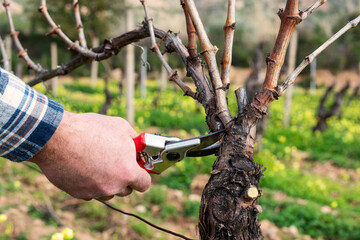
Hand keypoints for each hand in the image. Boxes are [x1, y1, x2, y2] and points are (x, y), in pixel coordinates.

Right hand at [30, 111, 150, 199]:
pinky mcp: (78, 193)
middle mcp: (113, 186)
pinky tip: (83, 167)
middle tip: (116, 163)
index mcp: (127, 172)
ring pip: (108, 192)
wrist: (56, 137)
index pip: (144, 184)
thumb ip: (135, 140)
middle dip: (124, 178)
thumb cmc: (90, 129)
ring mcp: (95, 192)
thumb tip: (140, 146)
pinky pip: (90, 192)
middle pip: (126, 190)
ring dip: (107, 182)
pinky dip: (89, 183)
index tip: (137, 169)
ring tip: (98, 163)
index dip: (142, 176)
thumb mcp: (120, 127)